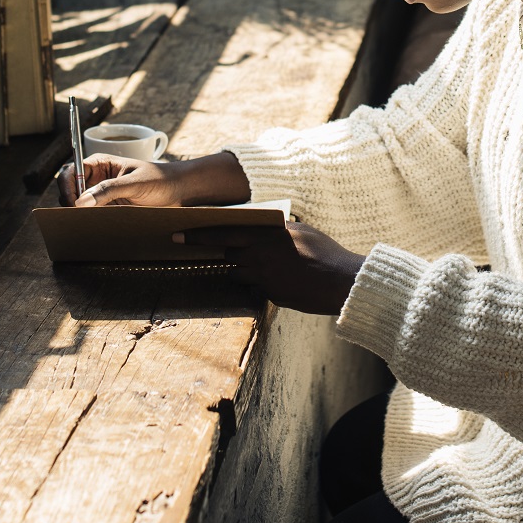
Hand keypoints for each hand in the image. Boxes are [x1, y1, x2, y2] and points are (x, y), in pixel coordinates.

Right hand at [59, 150, 250, 207]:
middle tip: (76, 215)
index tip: (70, 200)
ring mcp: (102, 195)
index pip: (71, 171)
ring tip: (86, 221)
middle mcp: (97, 178)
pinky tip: (96, 226)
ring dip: (79, 213)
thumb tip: (81, 201)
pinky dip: (90, 220)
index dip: (65, 185)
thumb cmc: (160, 179)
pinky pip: (92, 215)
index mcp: (100, 163)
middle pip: (71, 189)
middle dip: (69, 201)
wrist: (180, 191)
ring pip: (80, 205)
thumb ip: (108, 190)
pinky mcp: (110, 208)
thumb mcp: (134, 183)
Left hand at [177, 221, 364, 315]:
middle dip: (209, 249)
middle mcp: (261, 256)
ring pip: (237, 272)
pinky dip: (257, 281)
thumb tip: (269, 226)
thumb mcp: (304, 232)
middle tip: (183, 245)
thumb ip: (281, 230)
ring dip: (238, 268)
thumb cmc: (327, 253)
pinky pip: (255, 286)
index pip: (225, 232)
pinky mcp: (271, 295)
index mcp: (268, 235)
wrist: (342, 282)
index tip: (180, 232)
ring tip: (243, 263)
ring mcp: (265, 277)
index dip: (200, 233)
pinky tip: (273, 278)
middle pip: (226, 253)